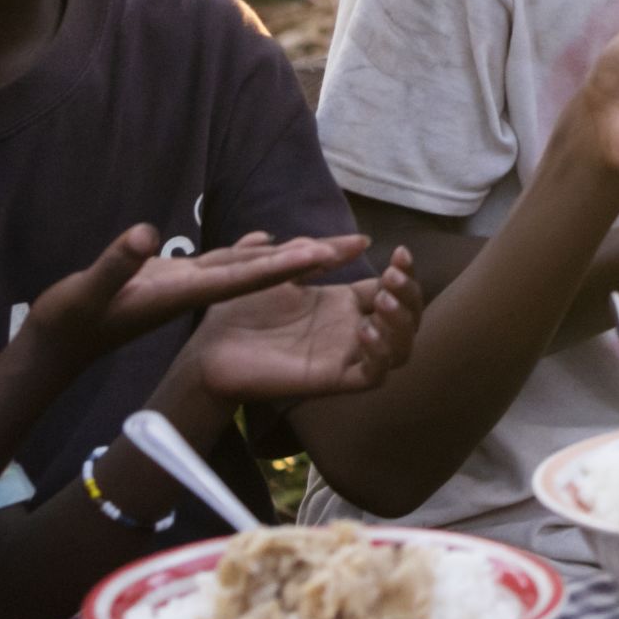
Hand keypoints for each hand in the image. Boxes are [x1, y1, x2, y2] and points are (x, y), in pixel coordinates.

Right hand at [23, 225, 368, 364]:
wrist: (53, 348)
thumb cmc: (67, 322)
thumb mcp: (88, 291)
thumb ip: (116, 264)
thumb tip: (143, 234)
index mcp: (185, 293)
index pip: (249, 276)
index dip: (290, 262)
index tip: (332, 253)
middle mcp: (196, 291)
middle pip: (266, 270)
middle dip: (313, 257)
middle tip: (361, 242)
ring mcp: (187, 288)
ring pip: (250, 266)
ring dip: (289, 252)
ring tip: (328, 238)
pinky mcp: (174, 284)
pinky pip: (222, 265)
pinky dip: (248, 250)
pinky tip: (265, 238)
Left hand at [179, 244, 422, 404]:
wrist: (208, 347)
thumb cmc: (238, 309)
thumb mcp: (281, 268)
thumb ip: (317, 253)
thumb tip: (362, 239)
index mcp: (342, 304)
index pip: (392, 290)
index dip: (404, 273)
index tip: (399, 252)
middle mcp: (349, 330)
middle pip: (406, 318)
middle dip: (409, 295)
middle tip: (391, 279)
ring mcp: (344, 356)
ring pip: (400, 350)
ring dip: (402, 324)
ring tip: (383, 302)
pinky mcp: (331, 380)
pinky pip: (373, 376)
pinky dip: (381, 354)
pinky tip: (365, 332)